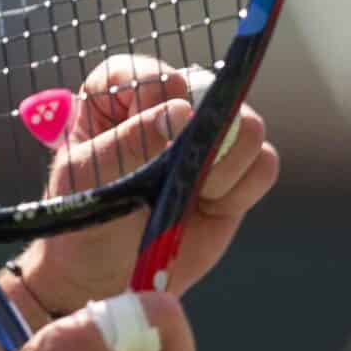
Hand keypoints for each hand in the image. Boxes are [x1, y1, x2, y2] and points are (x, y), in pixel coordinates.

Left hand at [17, 56, 279, 318]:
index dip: (159, 97)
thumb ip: (131, 142)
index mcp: (118, 95)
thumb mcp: (93, 181)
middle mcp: (168, 105)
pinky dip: (242, 189)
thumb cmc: (86, 221)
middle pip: (212, 89)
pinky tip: (210, 207)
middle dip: (203, 137)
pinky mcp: (235, 172)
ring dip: (225, 167)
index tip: (159, 131)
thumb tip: (180, 111)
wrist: (108, 277)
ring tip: (192, 195)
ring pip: (248, 125)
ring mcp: (206, 137)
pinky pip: (265, 164)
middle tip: (181, 175)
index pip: (148, 73)